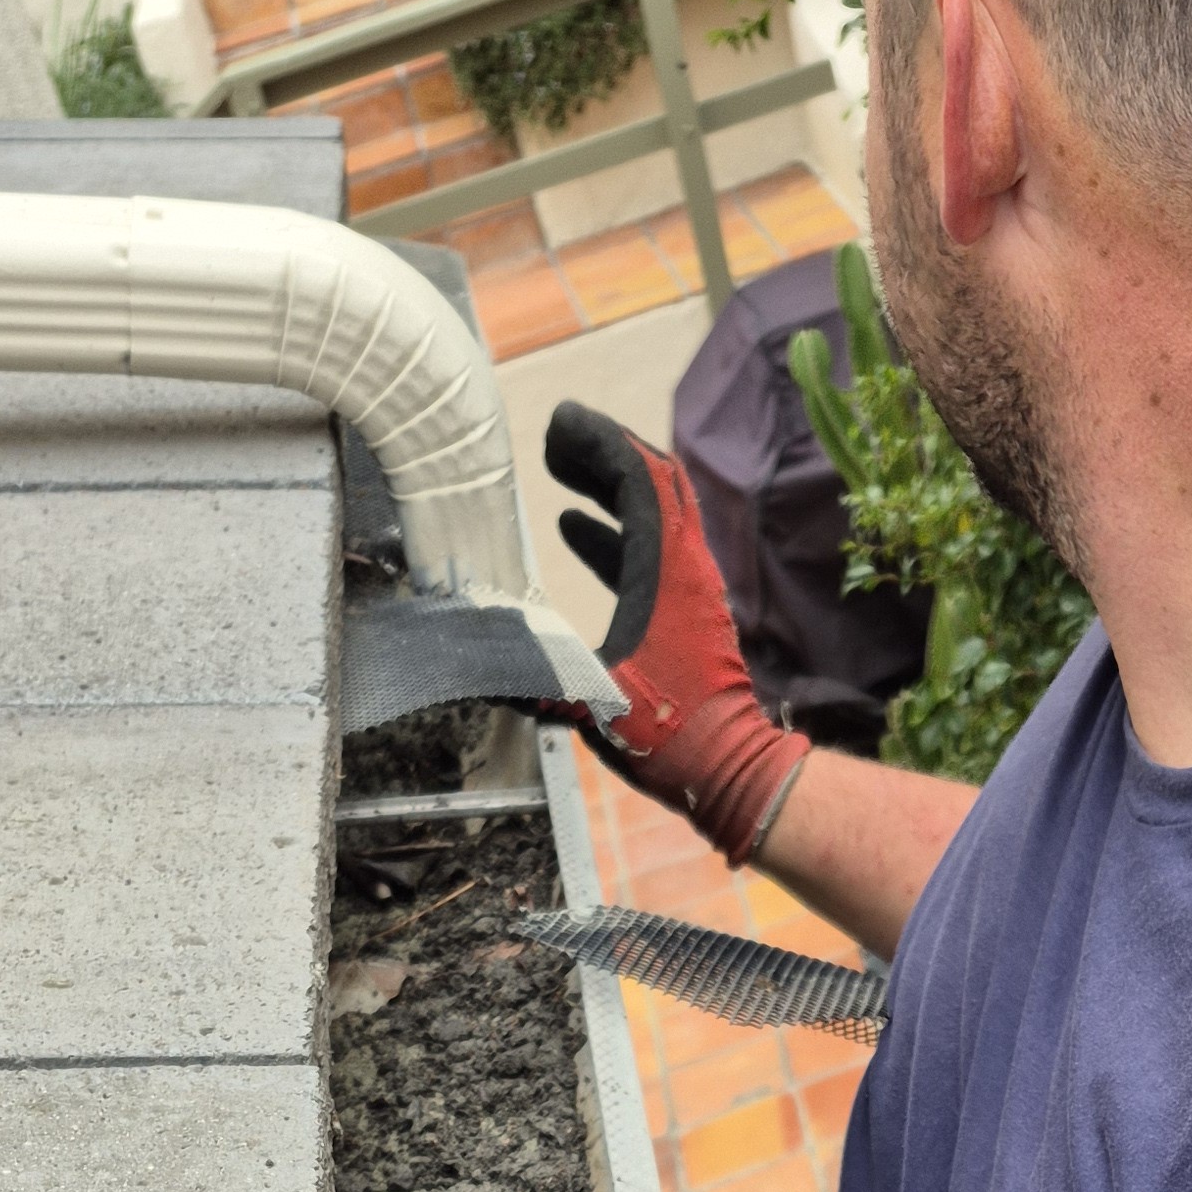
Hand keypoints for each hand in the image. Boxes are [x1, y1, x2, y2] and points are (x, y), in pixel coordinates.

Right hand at [546, 401, 813, 865]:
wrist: (729, 768)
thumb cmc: (666, 733)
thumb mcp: (585, 696)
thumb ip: (524, 665)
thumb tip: (462, 642)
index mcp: (667, 570)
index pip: (639, 478)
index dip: (599, 442)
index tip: (560, 423)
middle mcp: (687, 566)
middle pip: (651, 482)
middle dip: (602, 453)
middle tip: (556, 440)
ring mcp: (692, 586)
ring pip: (652, 513)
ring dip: (607, 488)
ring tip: (560, 474)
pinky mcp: (688, 610)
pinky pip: (649, 548)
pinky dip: (612, 529)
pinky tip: (574, 531)